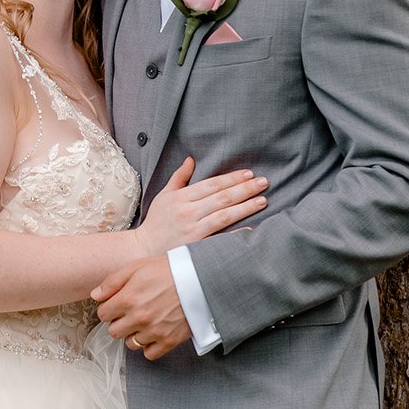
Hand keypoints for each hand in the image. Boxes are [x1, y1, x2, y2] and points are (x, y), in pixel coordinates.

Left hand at [91, 255, 189, 359]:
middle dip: (118, 322)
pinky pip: (149, 354)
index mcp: (127, 299)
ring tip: (144, 322)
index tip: (117, 305)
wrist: (199, 279)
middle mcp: (138, 318)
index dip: (108, 309)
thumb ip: (112, 282)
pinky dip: (149, 346)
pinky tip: (153, 333)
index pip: (103, 315)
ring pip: (130, 344)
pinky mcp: (169, 340)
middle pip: (114, 332)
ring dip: (133, 334)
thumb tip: (94, 295)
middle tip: (130, 313)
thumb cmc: (167, 270)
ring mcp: (153, 331)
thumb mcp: (136, 267)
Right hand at [136, 157, 266, 253]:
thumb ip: (179, 177)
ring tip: (262, 200)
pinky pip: (219, 238)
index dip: (231, 179)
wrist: (144, 248)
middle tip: (263, 182)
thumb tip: (191, 159)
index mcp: (181, 197)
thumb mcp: (165, 195)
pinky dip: (235, 234)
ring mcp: (193, 229)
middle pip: (221, 198)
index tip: (249, 174)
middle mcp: (188, 212)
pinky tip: (251, 228)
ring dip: (245, 207)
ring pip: (224, 215)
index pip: (211, 184)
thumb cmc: (157, 221)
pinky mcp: (196, 246)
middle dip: (244, 189)